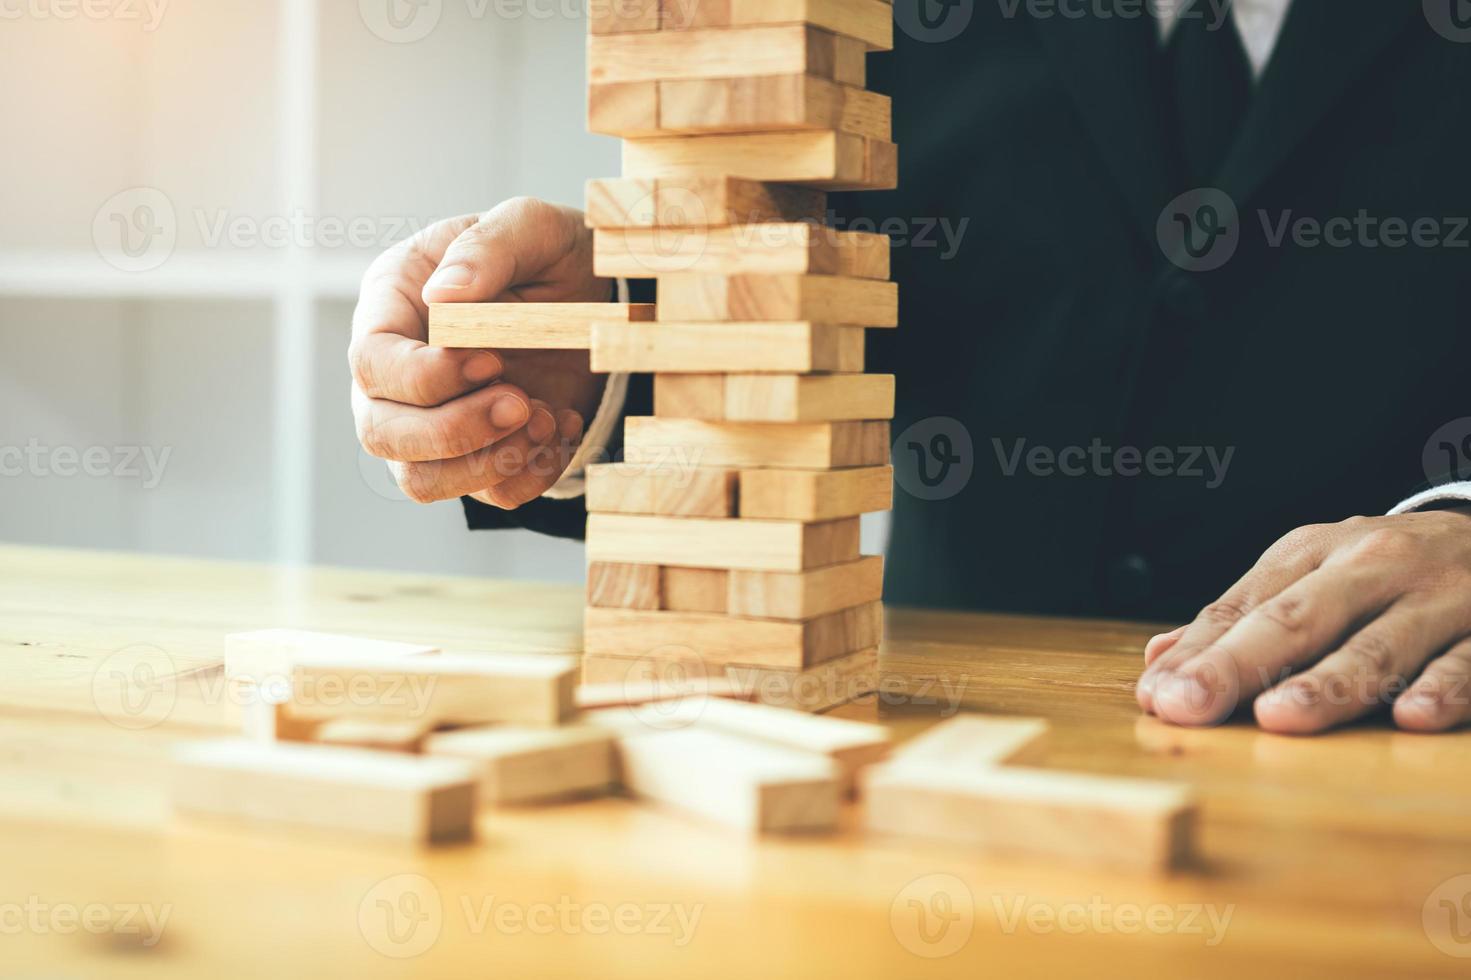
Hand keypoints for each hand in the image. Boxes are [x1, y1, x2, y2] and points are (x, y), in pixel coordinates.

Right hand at [350, 196, 610, 508]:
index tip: (493, 361)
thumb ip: (488, 247)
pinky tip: (562, 425)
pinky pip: (488, 495)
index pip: (371, 362)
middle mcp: (398, 370)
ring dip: (489, 463)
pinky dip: (531, 473)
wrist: (604, 299)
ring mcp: (434, 420)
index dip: (425, 378)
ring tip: (546, 417)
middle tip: (523, 402)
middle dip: (454, 432)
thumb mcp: (531, 227)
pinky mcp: (481, 455)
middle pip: (381, 434)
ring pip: (421, 479)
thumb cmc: (552, 254)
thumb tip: (444, 296)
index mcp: (394, 303)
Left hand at [1136, 508, 1470, 733]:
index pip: (1244, 607)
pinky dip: (1441, 686)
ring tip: (1277, 716)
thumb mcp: (1315, 572)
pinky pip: (1468, 661)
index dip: (1197, 654)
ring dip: (1327, 682)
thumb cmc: (1390, 567)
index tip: (1157, 697)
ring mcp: (1435, 597)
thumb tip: (1161, 659)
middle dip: (1236, 665)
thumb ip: (1243, 617)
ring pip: (1377, 644)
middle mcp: (1370, 566)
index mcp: (1313, 553)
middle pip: (1295, 620)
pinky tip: (1410, 716)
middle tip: (1188, 705)